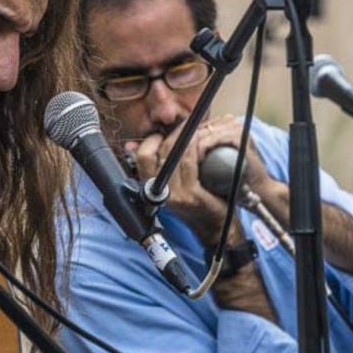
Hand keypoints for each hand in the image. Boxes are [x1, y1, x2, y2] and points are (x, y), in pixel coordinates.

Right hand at [126, 115, 273, 244]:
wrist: (216, 227)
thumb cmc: (199, 203)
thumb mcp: (174, 185)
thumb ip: (160, 168)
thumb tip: (137, 145)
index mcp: (152, 189)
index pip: (141, 157)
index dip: (150, 141)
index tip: (162, 134)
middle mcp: (160, 192)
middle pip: (157, 152)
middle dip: (171, 134)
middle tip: (184, 125)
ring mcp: (175, 194)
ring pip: (172, 154)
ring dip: (183, 136)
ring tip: (194, 128)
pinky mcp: (190, 194)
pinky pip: (188, 162)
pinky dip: (193, 146)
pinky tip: (200, 139)